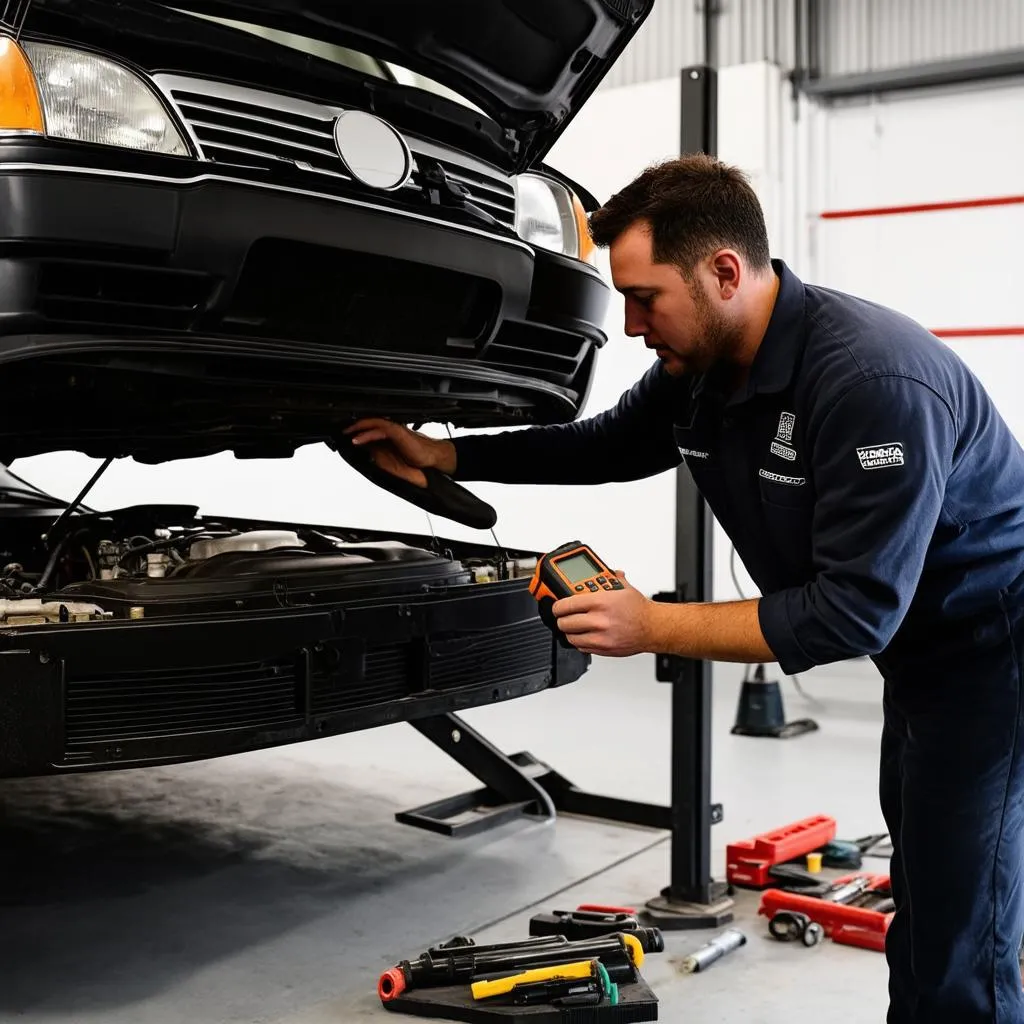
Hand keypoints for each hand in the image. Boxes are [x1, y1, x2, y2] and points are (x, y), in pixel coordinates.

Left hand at [342, 418, 456, 488]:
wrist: (431, 460)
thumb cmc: (415, 459)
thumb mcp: (389, 460)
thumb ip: (377, 454)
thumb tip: (364, 452)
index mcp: (387, 435)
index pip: (368, 428)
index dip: (355, 430)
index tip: (342, 435)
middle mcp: (389, 430)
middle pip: (368, 423)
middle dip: (352, 426)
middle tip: (340, 431)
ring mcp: (394, 430)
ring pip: (372, 423)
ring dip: (357, 428)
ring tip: (346, 433)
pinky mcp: (398, 432)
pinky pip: (379, 430)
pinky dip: (367, 434)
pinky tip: (358, 440)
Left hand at [552, 571, 660, 657]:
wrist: (653, 628)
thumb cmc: (639, 609)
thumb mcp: (622, 588)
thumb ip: (608, 579)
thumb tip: (600, 573)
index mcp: (601, 602)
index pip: (566, 604)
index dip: (557, 606)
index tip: (557, 606)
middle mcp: (599, 620)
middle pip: (564, 622)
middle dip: (561, 619)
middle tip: (563, 616)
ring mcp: (600, 637)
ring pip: (571, 637)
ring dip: (569, 631)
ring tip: (572, 626)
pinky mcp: (603, 649)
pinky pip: (582, 648)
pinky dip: (580, 642)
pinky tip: (584, 635)